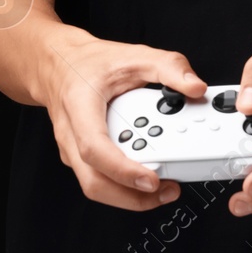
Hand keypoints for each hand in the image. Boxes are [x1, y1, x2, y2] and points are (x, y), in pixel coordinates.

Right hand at [40, 30, 207, 211]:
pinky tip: (145, 175)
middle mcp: (71, 133)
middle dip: (132, 197)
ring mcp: (72, 149)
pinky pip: (99, 179)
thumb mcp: (133, 55)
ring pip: (95, 186)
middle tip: (167, 191)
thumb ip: (168, 67)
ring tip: (163, 189)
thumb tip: (195, 87)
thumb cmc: (88, 62)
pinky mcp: (79, 156)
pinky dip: (122, 185)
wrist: (57, 64)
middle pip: (94, 181)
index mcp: (80, 106)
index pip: (95, 148)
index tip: (151, 179)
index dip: (123, 170)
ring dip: (129, 196)